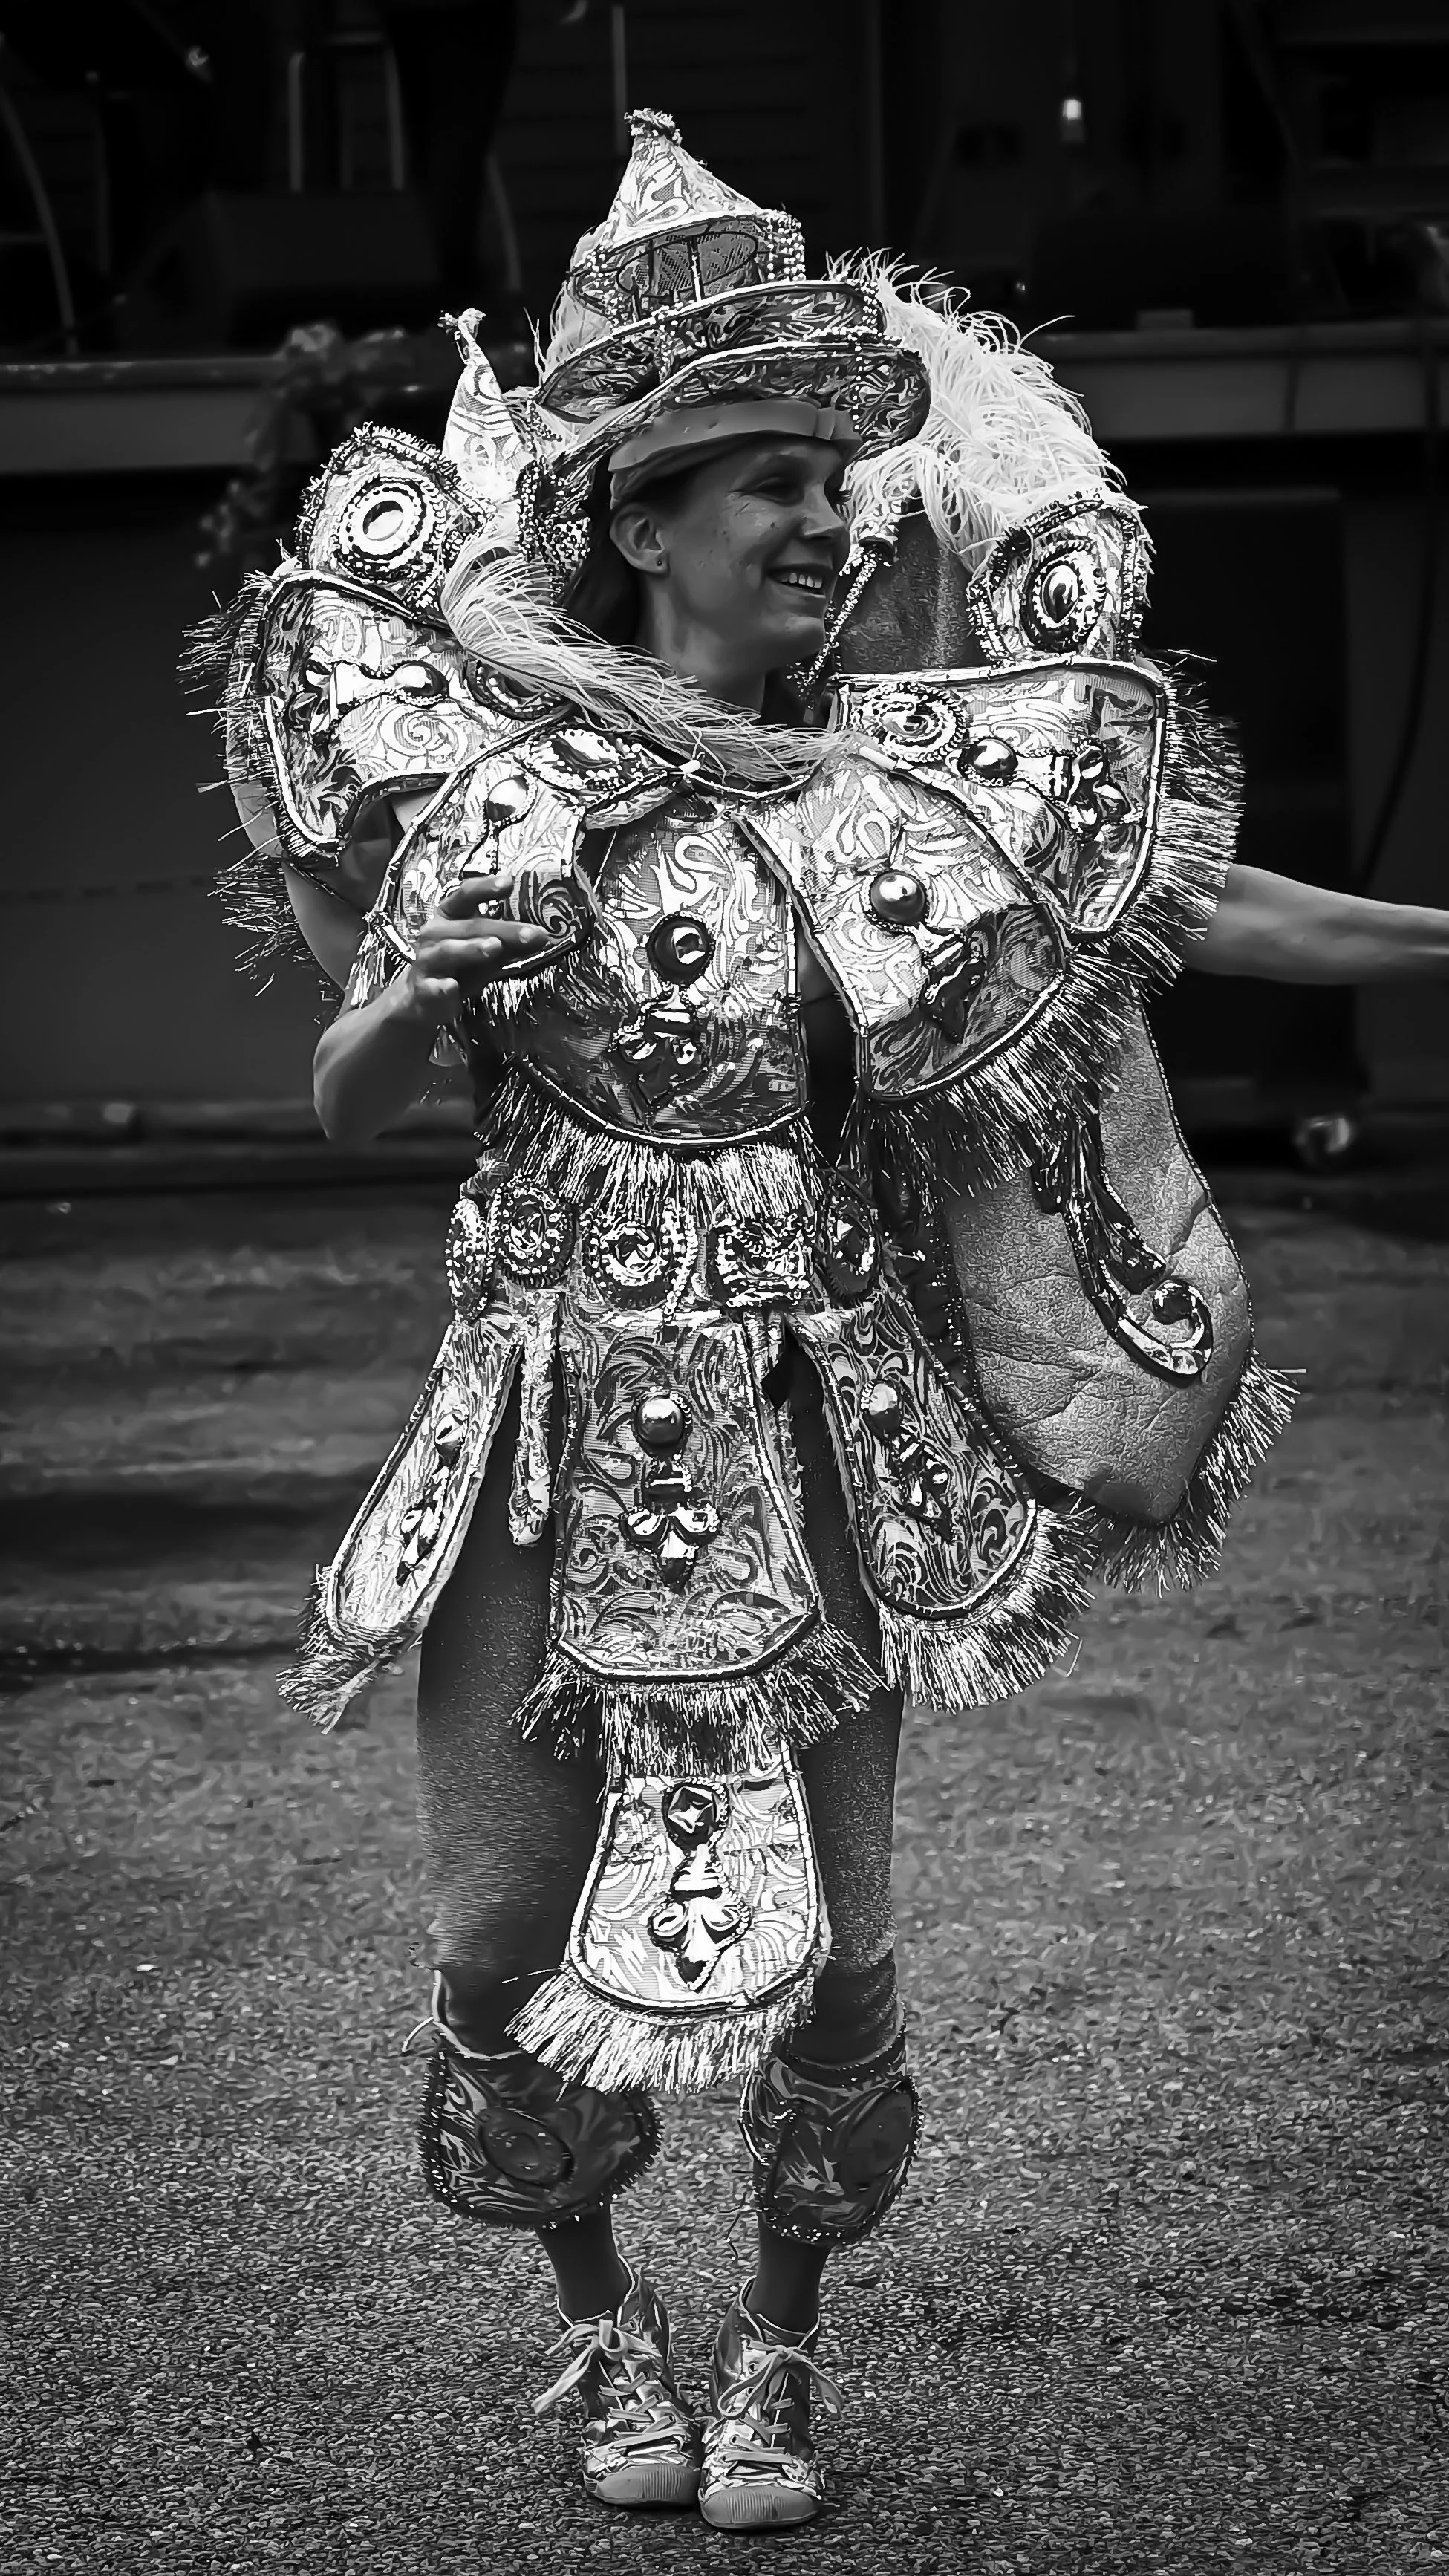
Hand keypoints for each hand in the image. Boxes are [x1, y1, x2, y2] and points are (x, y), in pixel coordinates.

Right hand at [397, 877, 554, 1025]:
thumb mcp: (486, 952)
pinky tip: (451, 987)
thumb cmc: (458, 968)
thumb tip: (541, 936)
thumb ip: (510, 943)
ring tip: (494, 947)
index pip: (466, 896)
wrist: (423, 999)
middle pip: (470, 926)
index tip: (508, 882)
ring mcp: (428, 961)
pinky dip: (442, 987)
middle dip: (503, 929)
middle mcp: (436, 934)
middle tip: (531, 934)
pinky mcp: (424, 989)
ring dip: (471, 948)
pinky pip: (433, 987)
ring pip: (449, 951)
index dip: (485, 887)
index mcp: (450, 917)